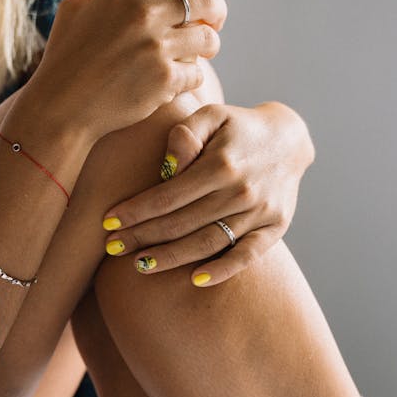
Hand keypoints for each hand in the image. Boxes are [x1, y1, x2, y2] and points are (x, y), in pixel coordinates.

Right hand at [24, 0, 228, 143]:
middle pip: (206, 2)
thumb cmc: (64, 58)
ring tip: (201, 50)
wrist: (62, 107)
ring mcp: (158, 50)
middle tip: (215, 18)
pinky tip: (179, 78)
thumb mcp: (72, 9)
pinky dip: (191, 76)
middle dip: (218, 9)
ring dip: (209, 45)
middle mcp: (147, 17)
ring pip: (208, 40)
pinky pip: (196, 74)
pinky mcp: (164, 82)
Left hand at [102, 101, 314, 284]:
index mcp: (221, 164)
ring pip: (207, 243)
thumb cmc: (237, 127)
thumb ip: (185, 134)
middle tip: (112, 248)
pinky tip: (195, 280)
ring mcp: (260, 212)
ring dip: (171, 258)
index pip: (168, 195)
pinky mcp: (275, 227)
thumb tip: (167, 166)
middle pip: (182, 223)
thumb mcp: (211, 116)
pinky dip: (222, 270)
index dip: (136, 212)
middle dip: (143, 238)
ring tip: (139, 266)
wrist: (289, 139)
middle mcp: (241, 191)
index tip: (107, 223)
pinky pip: (247, 255)